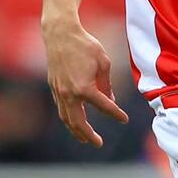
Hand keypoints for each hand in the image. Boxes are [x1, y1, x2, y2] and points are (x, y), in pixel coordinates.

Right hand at [42, 18, 128, 145]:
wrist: (60, 34)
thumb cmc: (85, 45)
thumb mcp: (103, 62)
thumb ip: (107, 84)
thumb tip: (109, 99)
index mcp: (85, 88)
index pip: (104, 106)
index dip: (116, 114)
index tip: (124, 119)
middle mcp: (69, 94)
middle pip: (79, 122)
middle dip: (89, 135)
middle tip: (99, 143)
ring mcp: (59, 92)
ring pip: (67, 118)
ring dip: (76, 131)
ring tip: (85, 139)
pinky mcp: (53, 87)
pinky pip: (61, 109)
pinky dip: (68, 118)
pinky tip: (75, 121)